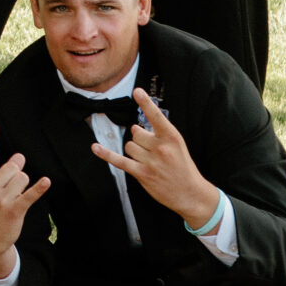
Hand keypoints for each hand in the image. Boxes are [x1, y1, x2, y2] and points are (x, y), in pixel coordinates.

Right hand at [0, 119, 50, 277]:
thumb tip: (20, 157)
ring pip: (23, 178)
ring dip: (24, 185)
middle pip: (13, 166)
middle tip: (10, 186)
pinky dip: (39, 188)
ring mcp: (1, 200)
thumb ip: (1, 171)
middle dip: (17, 172)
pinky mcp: (15, 210)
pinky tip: (46, 182)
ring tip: (15, 197)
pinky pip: (29, 195)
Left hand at [92, 88, 217, 227]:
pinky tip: (95, 147)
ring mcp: (151, 162)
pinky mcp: (142, 174)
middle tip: (154, 151)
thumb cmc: (182, 166)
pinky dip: (106, 154)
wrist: (190, 193)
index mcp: (172, 137)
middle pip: (136, 133)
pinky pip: (119, 160)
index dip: (145, 103)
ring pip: (129, 146)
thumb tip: (136, 128)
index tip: (137, 91)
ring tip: (149, 160)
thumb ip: (159, 133)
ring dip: (135, 151)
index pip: (156, 116)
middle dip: (141, 140)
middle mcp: (161, 148)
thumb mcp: (177, 145)